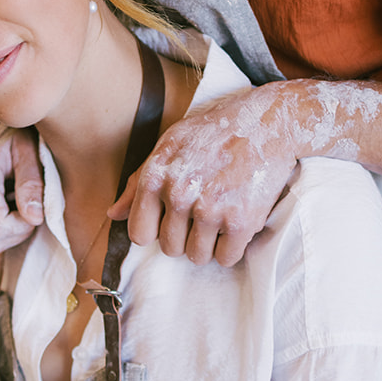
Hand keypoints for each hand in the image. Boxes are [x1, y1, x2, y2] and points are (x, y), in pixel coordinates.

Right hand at [0, 131, 44, 256]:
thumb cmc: (14, 133)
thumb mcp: (29, 150)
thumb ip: (32, 184)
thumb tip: (34, 218)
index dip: (21, 228)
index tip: (35, 210)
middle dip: (14, 235)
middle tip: (28, 212)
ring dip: (3, 237)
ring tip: (16, 210)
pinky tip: (4, 211)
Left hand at [112, 84, 295, 265]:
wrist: (268, 122)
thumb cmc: (214, 131)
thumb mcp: (169, 144)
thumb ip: (138, 181)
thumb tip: (113, 214)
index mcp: (156, 175)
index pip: (139, 233)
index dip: (155, 230)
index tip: (171, 219)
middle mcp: (180, 193)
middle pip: (170, 248)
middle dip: (185, 237)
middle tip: (203, 212)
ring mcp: (210, 209)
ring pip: (197, 256)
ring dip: (208, 244)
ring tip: (220, 216)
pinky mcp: (241, 221)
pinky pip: (226, 258)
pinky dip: (232, 248)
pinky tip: (237, 223)